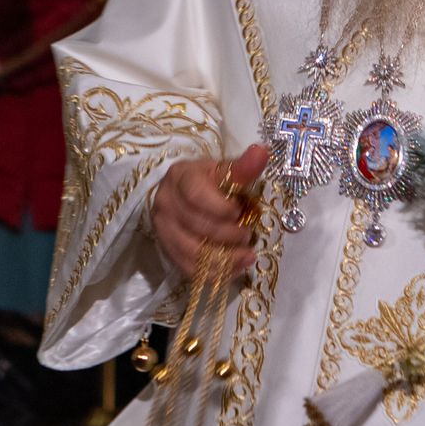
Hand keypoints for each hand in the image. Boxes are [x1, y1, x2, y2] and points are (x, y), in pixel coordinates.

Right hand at [153, 144, 269, 277]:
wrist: (185, 193)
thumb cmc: (210, 181)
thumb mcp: (224, 170)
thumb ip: (243, 167)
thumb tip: (262, 151)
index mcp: (180, 177)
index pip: (197, 195)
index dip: (221, 208)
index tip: (239, 211)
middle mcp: (165, 203)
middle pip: (196, 226)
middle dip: (228, 234)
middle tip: (248, 234)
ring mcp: (163, 229)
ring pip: (191, 252)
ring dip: (224, 258)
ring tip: (247, 255)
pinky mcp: (167, 250)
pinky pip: (188, 269)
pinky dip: (214, 273)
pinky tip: (235, 268)